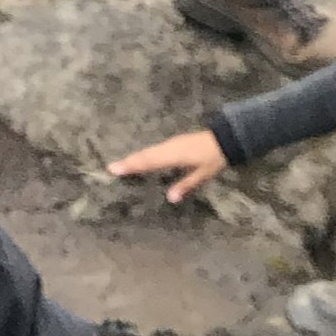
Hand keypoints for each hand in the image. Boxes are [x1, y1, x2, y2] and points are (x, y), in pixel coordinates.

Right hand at [109, 129, 227, 205]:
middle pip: (145, 155)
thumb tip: (170, 198)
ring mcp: (171, 143)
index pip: (148, 161)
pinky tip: (141, 160)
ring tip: (121, 164)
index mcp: (173, 155)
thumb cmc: (214, 158)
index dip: (131, 165)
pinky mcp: (173, 143)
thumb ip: (186, 185)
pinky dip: (144, 155)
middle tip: (111, 167)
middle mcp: (169, 147)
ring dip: (135, 157)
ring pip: (149, 151)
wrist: (224, 138)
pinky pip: (154, 149)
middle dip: (128, 161)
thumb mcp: (203, 174)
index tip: (114, 168)